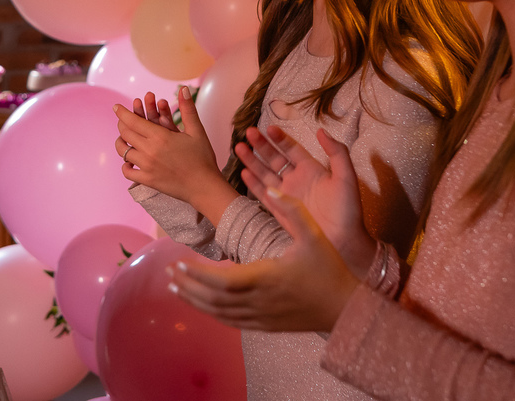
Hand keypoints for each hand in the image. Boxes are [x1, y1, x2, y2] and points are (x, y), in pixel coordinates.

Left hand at [114, 86, 235, 221]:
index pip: (133, 121)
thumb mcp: (196, 131)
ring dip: (121, 143)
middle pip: (126, 134)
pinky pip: (127, 172)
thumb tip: (183, 88)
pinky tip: (129, 161)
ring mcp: (146, 166)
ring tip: (123, 139)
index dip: (122, 112)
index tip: (116, 107)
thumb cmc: (202, 158)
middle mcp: (149, 150)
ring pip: (123, 152)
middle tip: (123, 121)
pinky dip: (125, 165)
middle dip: (122, 124)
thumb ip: (187, 109)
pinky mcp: (147, 180)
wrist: (204, 186)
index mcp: (159, 136)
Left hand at [168, 186, 359, 331]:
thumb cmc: (330, 270)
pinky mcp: (265, 326)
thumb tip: (270, 188)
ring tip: (175, 288)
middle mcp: (259, 301)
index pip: (221, 280)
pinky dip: (212, 313)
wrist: (347, 309)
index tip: (178, 263)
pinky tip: (202, 305)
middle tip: (168, 273)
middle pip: (213, 299)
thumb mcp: (314, 234)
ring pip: (219, 313)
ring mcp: (261, 317)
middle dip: (188, 286)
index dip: (197, 274)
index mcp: (266, 277)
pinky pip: (231, 322)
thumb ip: (291, 209)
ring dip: (195, 301)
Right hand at [236, 125, 376, 278]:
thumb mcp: (346, 177)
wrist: (342, 241)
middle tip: (249, 132)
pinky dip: (253, 183)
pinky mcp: (279, 210)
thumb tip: (321, 131)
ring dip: (252, 161)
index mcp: (312, 170)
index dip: (280, 138)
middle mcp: (296, 180)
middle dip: (261, 145)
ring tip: (239, 147)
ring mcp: (286, 195)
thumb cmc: (348, 210)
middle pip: (274, 158)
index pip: (292, 149)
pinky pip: (263, 194)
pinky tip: (244, 172)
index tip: (268, 128)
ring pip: (265, 173)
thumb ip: (337, 152)